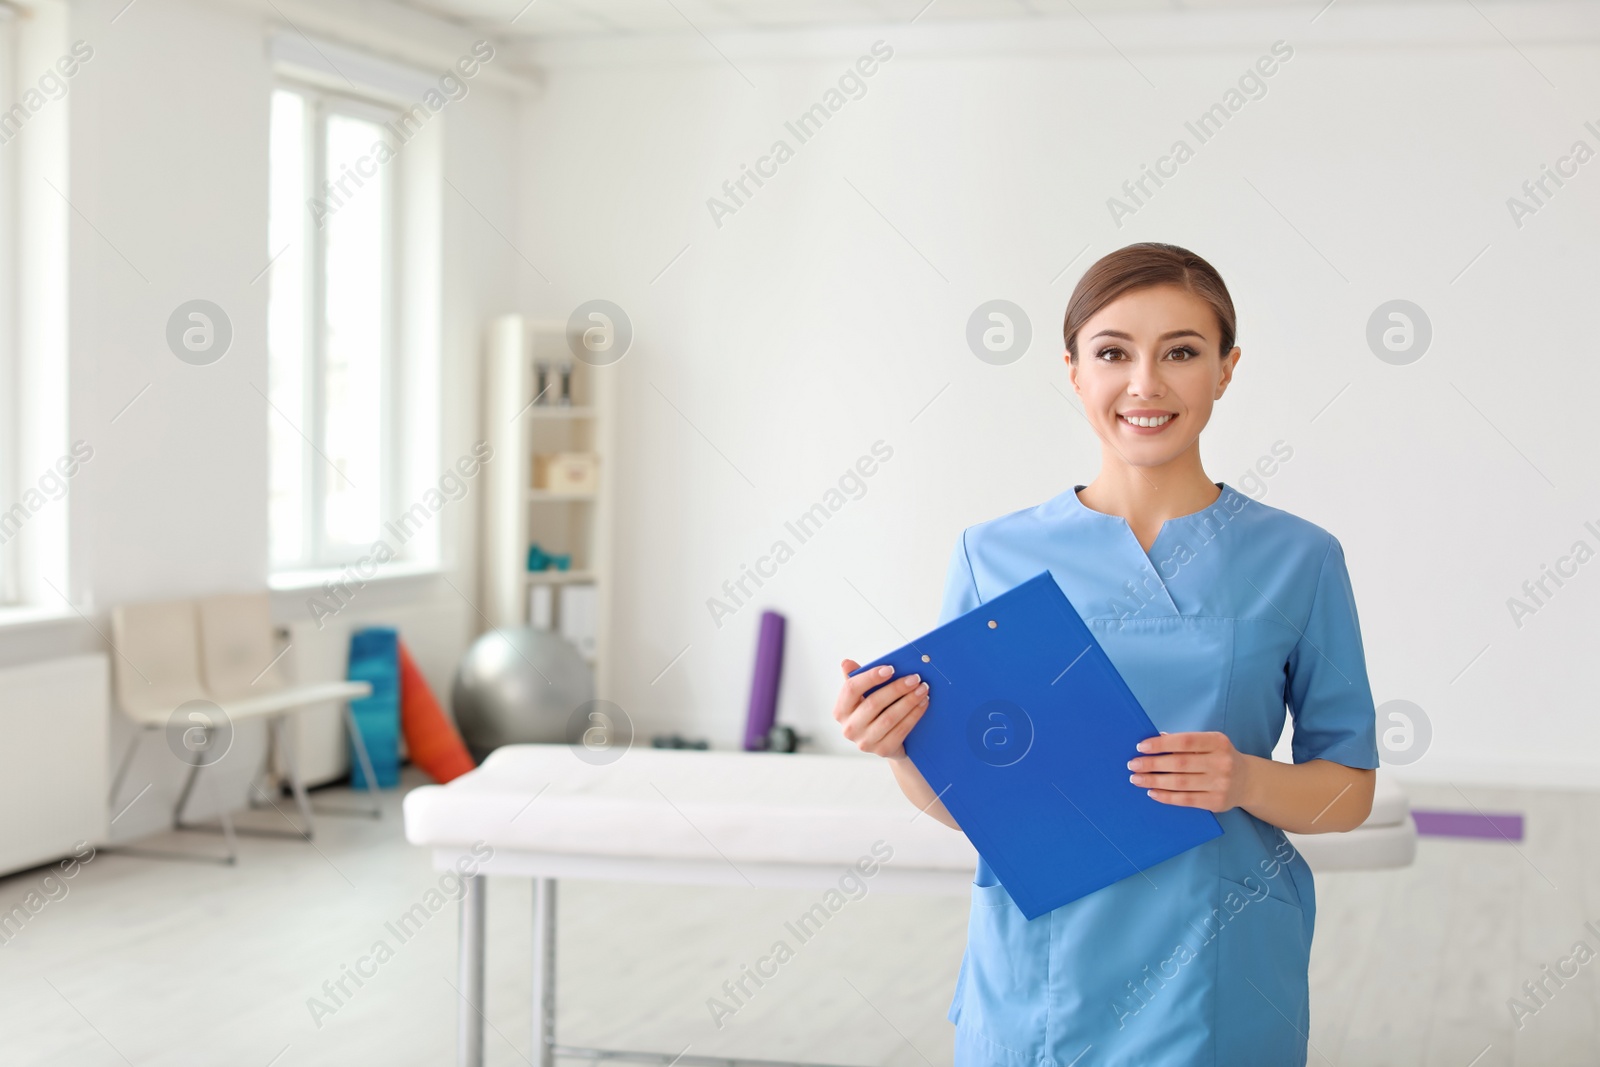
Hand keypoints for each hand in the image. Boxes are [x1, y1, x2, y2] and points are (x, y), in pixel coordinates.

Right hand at [833, 659, 929, 759]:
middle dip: (897, 688)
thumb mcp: (863, 696)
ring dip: (909, 701)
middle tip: (915, 678)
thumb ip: (856, 678)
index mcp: (841, 710)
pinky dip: (914, 715)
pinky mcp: (882, 750)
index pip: (851, 689)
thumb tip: (846, 663)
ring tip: (922, 689)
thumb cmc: (874, 713)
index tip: (890, 669)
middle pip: (874, 703)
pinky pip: (901, 730)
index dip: (870, 677)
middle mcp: (849, 728)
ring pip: (890, 717)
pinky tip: (922, 704)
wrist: (886, 742)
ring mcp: (865, 742)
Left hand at [1126, 731, 1252, 812]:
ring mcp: (1221, 784)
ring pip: (1180, 783)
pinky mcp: (1217, 802)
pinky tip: (1152, 792)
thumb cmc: (1219, 757)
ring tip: (1137, 779)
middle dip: (1152, 764)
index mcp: (1218, 742)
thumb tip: (1155, 739)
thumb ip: (1185, 742)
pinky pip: (1186, 800)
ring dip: (1154, 781)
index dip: (1161, 744)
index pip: (1185, 741)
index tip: (1140, 747)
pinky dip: (1166, 797)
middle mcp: (1222, 762)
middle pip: (1180, 764)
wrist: (1248, 781)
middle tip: (1133, 765)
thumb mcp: (1209, 744)